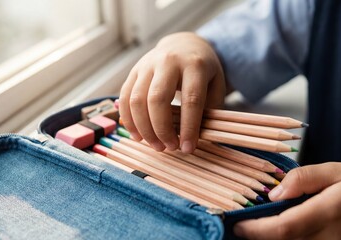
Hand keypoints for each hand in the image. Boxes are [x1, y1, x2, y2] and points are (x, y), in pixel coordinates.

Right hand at [119, 32, 224, 152]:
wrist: (184, 44)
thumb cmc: (202, 71)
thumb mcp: (215, 85)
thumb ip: (209, 109)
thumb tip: (196, 138)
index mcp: (194, 65)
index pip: (191, 100)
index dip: (189, 128)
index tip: (188, 148)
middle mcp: (169, 61)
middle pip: (158, 99)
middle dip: (162, 129)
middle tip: (169, 147)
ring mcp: (148, 64)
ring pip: (137, 100)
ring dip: (144, 128)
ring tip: (155, 145)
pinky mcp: (134, 71)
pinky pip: (125, 97)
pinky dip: (129, 120)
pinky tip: (138, 135)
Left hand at [234, 162, 340, 239]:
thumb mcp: (335, 170)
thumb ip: (302, 178)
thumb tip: (273, 193)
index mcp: (328, 213)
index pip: (283, 229)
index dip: (256, 230)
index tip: (237, 224)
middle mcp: (330, 238)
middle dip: (258, 238)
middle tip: (242, 225)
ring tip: (258, 227)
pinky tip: (280, 233)